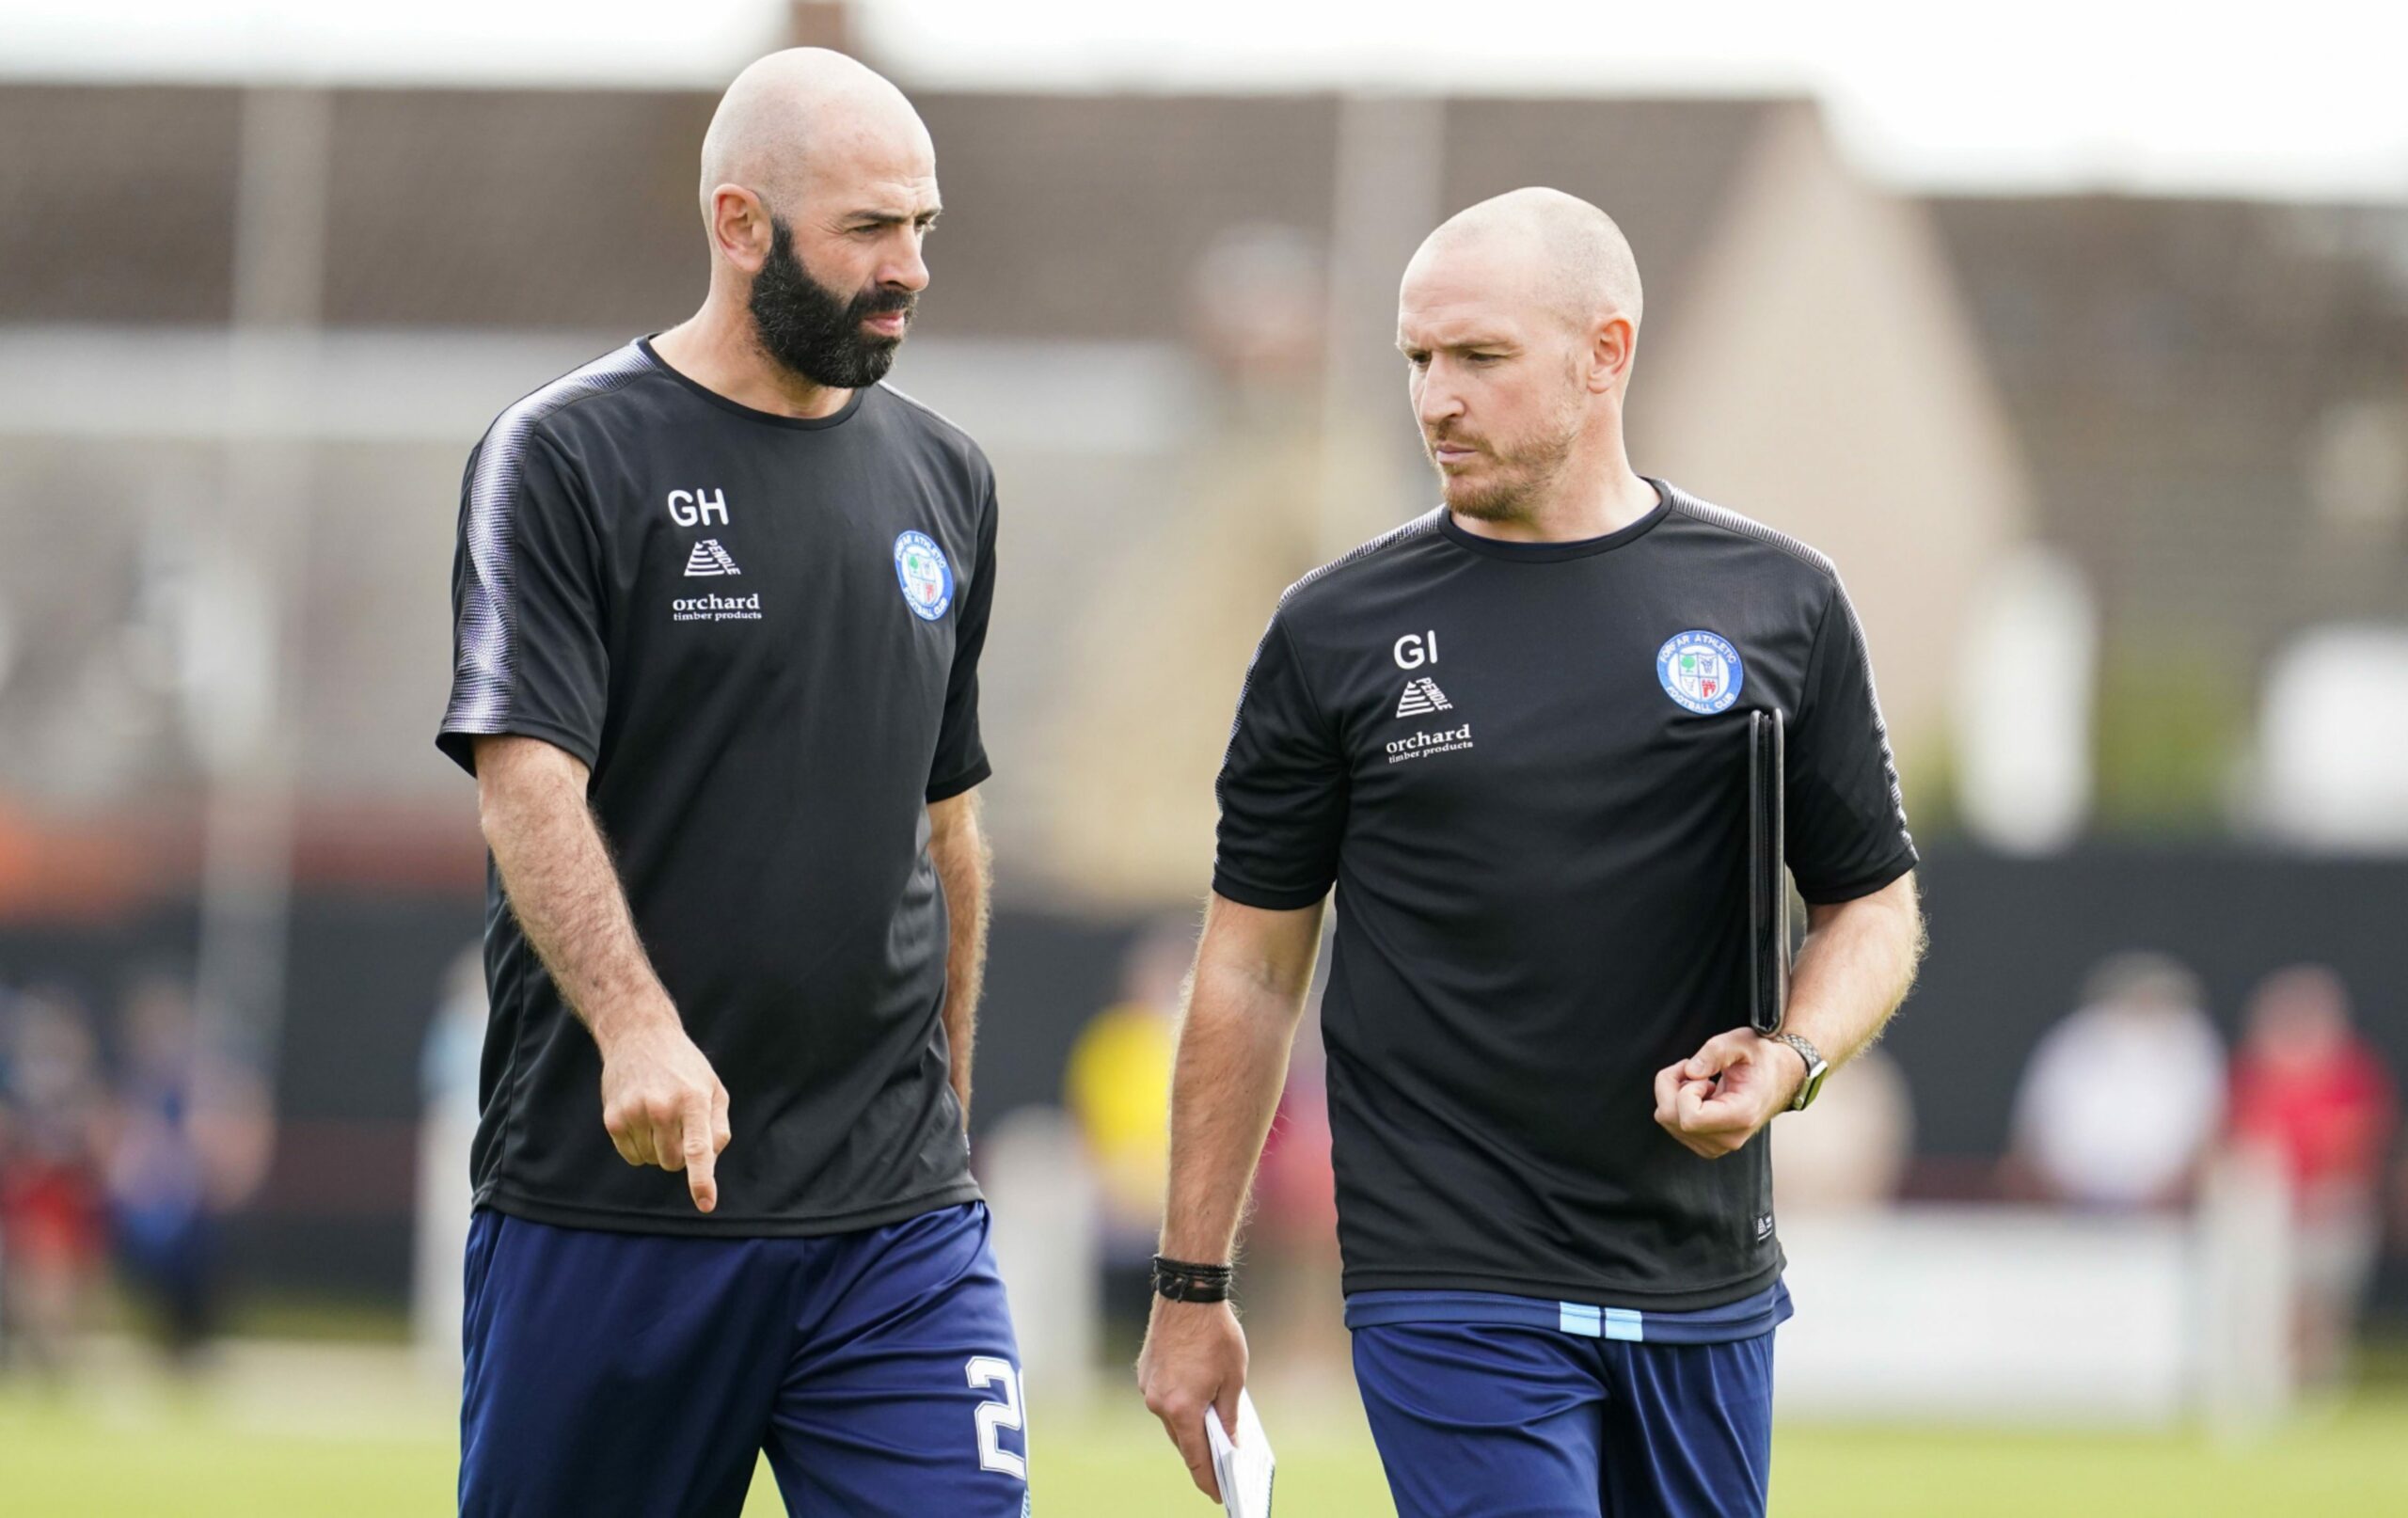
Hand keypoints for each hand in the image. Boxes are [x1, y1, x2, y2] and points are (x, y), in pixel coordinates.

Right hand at [597, 1008, 731, 1211]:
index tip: (706, 1204)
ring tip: (658, 1114)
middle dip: (680, 1154)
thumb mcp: (712, 1087)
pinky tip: (641, 1119)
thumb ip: (718, 1126)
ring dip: (658, 1149)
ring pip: (652, 1161)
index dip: (701, 1180)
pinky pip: (631, 1156)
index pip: (698, 1149)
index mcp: (693, 1099)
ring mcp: (634, 1113)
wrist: (639, 1036)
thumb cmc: (684, 1067)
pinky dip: (640, 1147)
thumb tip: (710, 1160)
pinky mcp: (613, 1119)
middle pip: (674, 1162)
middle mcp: (662, 1107)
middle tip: (679, 1124)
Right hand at [1136, 1296, 1247, 1501]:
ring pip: (1171, 1420)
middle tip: (1222, 1468)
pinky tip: (1197, 1403)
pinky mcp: (1144, 1373)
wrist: (1187, 1295)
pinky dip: (1179, 1406)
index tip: (1219, 1494)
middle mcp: (1158, 1404)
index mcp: (1182, 1409)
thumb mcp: (1233, 1379)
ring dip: (1189, 1427)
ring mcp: (1148, 1388)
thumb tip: (1229, 1443)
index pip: (1195, 1457)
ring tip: (1213, 1435)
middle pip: (1181, 1440)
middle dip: (1201, 1453)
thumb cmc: (1216, 1335)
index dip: (1208, 1479)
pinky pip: (1163, 1399)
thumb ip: (1228, 1415)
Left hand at [1652, 1028, 1804, 1158]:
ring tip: (1700, 1079)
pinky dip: (1676, 1103)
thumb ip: (1715, 1052)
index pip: (1690, 1119)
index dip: (1685, 1090)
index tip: (1703, 1076)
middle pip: (1671, 1119)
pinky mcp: (1707, 1145)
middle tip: (1694, 1069)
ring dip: (1673, 1093)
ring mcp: (1717, 1146)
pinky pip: (1672, 1124)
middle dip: (1671, 1085)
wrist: (1779, 1079)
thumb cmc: (1761, 1059)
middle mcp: (1729, 1139)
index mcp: (1741, 1116)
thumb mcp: (1742, 1042)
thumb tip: (1690, 1071)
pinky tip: (1698, 1093)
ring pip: (1667, 1121)